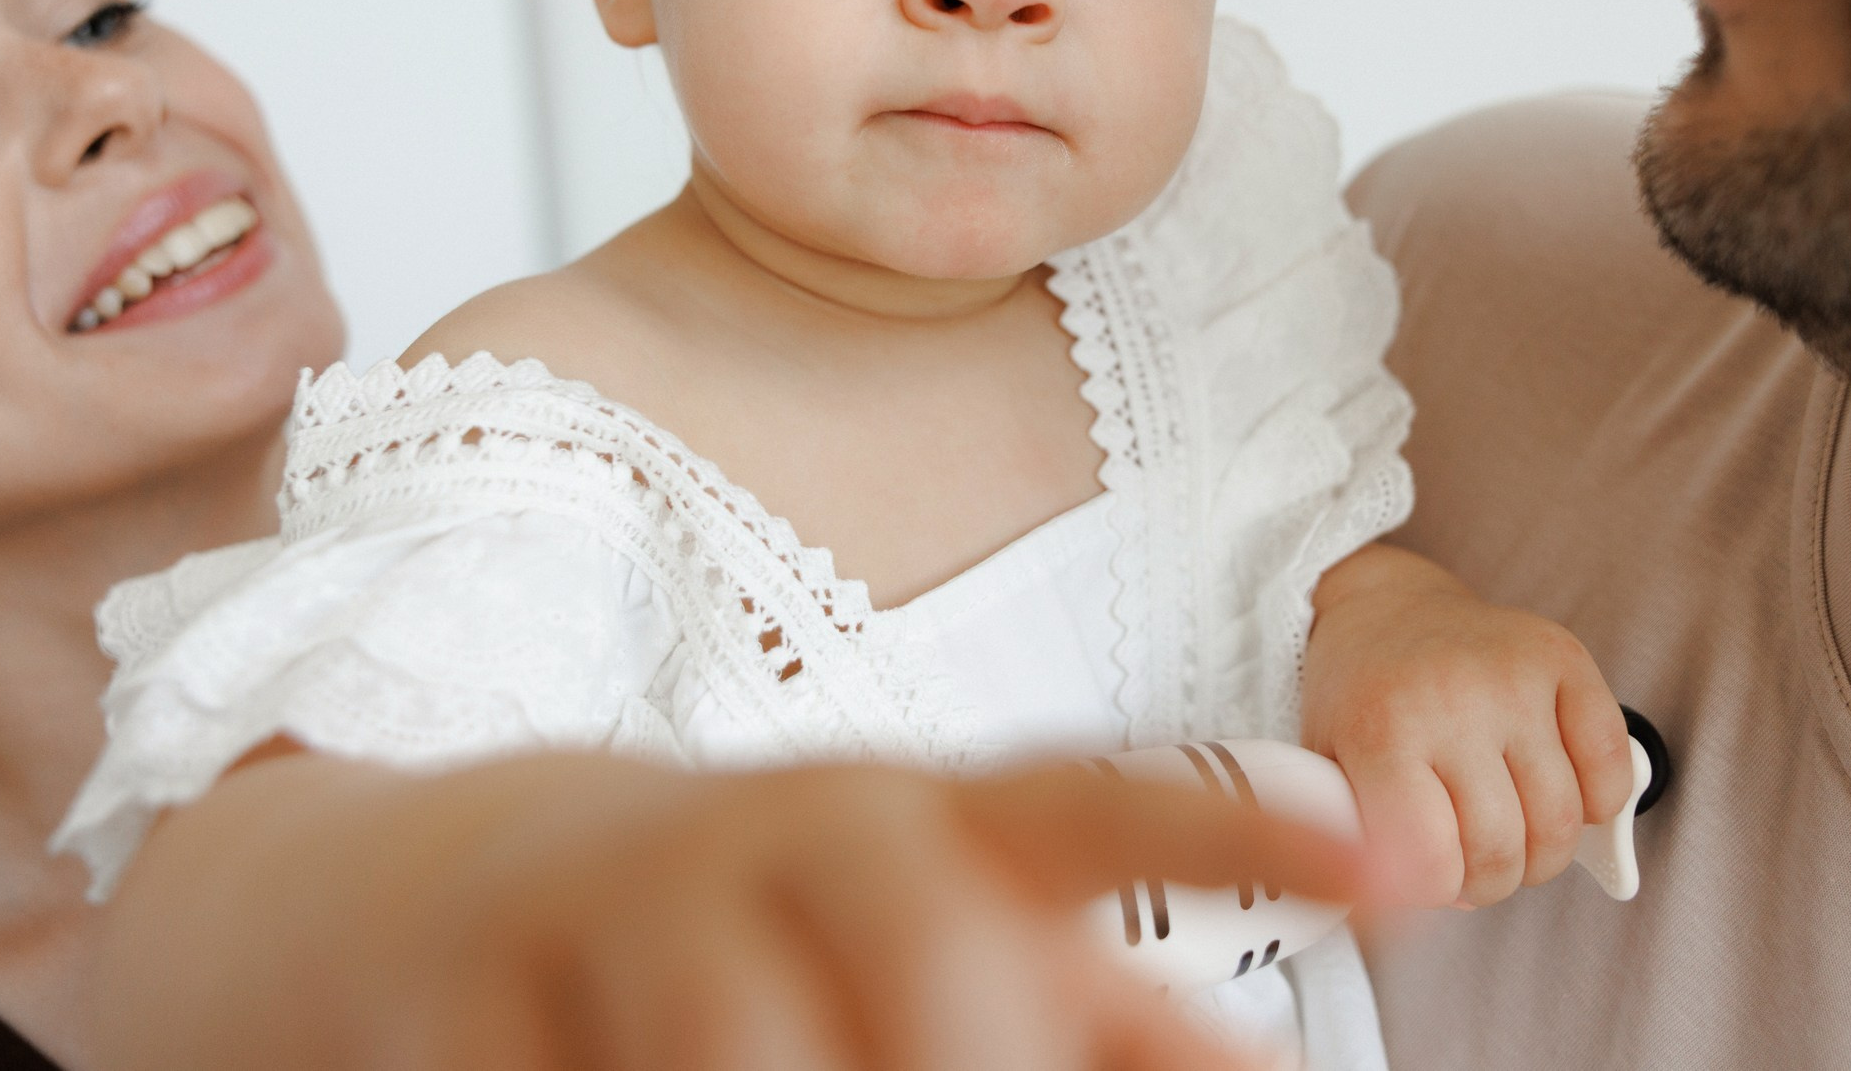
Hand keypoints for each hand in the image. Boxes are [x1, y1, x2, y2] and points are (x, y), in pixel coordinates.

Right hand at [88, 748, 1367, 1070]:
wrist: (451, 891)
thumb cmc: (759, 921)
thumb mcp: (927, 933)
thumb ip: (1101, 1013)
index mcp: (916, 825)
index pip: (1086, 806)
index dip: (1236, 827)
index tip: (1399, 855)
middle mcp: (788, 841)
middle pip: (939, 967)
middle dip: (973, 1056)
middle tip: (972, 1066)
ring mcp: (626, 912)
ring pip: (748, 1051)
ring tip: (774, 1069)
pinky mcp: (478, 999)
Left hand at [1305, 543, 1633, 909]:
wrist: (1386, 606)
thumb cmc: (1359, 700)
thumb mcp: (1324, 767)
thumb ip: (1353, 841)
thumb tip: (1409, 908)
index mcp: (1379, 729)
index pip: (1430, 860)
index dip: (1436, 890)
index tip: (1430, 877)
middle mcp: (1449, 698)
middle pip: (1503, 849)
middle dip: (1490, 881)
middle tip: (1472, 864)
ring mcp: (1512, 676)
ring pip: (1563, 822)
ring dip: (1541, 855)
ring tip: (1510, 837)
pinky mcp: (1562, 658)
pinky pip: (1610, 769)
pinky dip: (1595, 806)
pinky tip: (1557, 796)